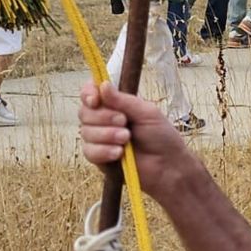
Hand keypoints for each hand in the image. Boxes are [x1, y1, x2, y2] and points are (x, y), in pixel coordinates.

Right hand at [78, 80, 190, 197]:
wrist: (166, 166)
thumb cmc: (160, 136)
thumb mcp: (146, 113)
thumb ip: (123, 101)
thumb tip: (103, 85)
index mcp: (116, 104)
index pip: (91, 93)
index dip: (88, 94)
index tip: (95, 100)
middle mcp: (103, 120)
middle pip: (85, 112)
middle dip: (104, 117)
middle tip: (124, 122)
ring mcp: (99, 139)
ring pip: (86, 132)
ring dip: (107, 135)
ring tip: (127, 139)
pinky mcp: (98, 158)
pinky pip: (89, 151)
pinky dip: (104, 151)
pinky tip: (119, 153)